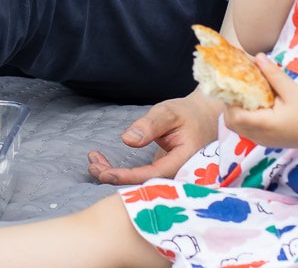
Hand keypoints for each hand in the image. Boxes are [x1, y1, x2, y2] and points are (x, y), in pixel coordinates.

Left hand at [87, 89, 221, 183]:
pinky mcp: (162, 171)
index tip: (104, 173)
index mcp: (184, 162)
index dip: (127, 177)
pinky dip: (121, 171)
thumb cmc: (188, 113)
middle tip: (92, 166)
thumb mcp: (169, 113)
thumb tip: (127, 139)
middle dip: (116, 178)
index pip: (152, 175)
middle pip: (143, 184)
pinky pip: (140, 176)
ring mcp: (170, 174)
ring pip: (139, 182)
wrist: (205, 116)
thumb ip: (150, 125)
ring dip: (115, 174)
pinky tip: (103, 163)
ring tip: (93, 162)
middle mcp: (178, 174)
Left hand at [222, 54, 297, 149]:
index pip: (235, 116)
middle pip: (231, 123)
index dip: (230, 101)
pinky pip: (247, 131)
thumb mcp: (291, 90)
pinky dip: (244, 120)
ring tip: (246, 97)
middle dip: (230, 106)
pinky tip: (255, 107)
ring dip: (236, 113)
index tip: (235, 86)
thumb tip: (257, 57)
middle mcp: (260, 136)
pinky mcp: (266, 142)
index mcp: (265, 124)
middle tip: (238, 89)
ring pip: (237, 128)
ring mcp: (262, 141)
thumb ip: (273, 74)